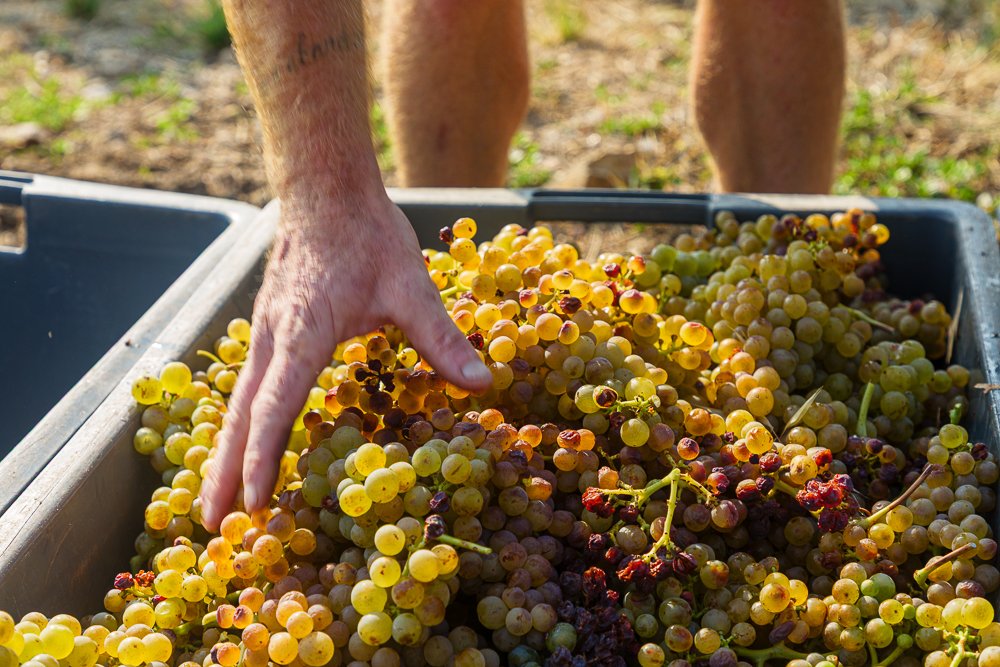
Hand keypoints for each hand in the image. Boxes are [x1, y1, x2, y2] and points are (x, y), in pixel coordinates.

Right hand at [199, 190, 492, 529]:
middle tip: (213, 524)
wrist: (324, 190)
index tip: (255, 500)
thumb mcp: (410, 285)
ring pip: (237, 402)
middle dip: (225, 472)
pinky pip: (247, 385)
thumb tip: (481, 384)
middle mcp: (273, 338)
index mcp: (304, 332)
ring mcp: (266, 333)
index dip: (264, 455)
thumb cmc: (366, 234)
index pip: (275, 404)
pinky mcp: (270, 328)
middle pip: (240, 415)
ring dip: (226, 452)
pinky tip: (247, 440)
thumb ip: (441, 337)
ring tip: (218, 499)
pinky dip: (241, 423)